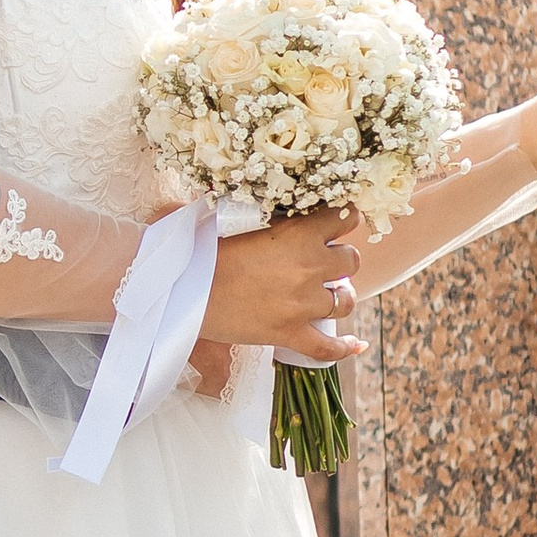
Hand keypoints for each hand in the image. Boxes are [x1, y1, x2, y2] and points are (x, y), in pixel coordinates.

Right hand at [194, 206, 364, 365]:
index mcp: (298, 233)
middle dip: (340, 260)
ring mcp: (302, 305)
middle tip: (323, 262)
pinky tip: (355, 343)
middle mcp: (309, 267)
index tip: (335, 223)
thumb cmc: (199, 249)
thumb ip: (250, 206)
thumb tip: (245, 189)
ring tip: (328, 294)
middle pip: (351, 261)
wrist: (181, 291)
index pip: (346, 218)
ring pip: (345, 302)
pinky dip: (343, 346)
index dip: (344, 219)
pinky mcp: (289, 334)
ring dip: (339, 296)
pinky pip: (327, 347)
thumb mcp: (229, 217)